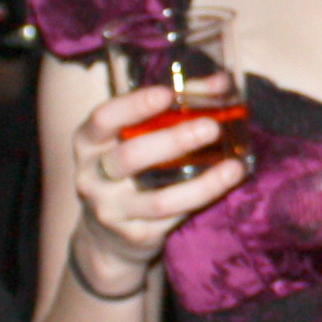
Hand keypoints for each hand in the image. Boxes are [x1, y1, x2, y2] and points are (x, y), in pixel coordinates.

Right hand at [59, 80, 244, 276]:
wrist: (107, 238)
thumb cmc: (129, 172)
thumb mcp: (134, 138)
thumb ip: (173, 107)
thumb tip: (221, 84)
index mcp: (88, 144)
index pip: (104, 118)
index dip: (134, 104)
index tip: (168, 93)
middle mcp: (92, 177)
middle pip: (130, 156)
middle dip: (174, 140)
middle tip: (211, 127)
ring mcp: (111, 211)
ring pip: (158, 199)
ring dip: (201, 183)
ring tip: (233, 167)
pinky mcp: (135, 236)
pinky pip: (173, 218)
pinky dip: (202, 200)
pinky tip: (226, 185)